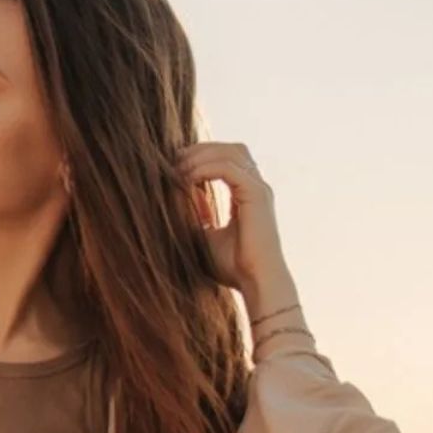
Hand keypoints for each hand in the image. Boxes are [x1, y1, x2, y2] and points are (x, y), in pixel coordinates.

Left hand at [177, 141, 292, 305]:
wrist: (254, 282)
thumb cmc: (232, 267)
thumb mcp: (203, 234)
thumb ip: (193, 213)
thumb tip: (176, 191)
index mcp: (248, 194)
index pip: (228, 161)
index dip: (201, 158)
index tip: (174, 168)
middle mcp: (256, 187)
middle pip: (231, 150)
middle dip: (200, 150)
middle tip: (173, 161)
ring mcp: (258, 189)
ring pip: (230, 153)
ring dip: (201, 156)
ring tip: (177, 169)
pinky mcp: (256, 195)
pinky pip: (229, 168)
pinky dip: (205, 169)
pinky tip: (187, 178)